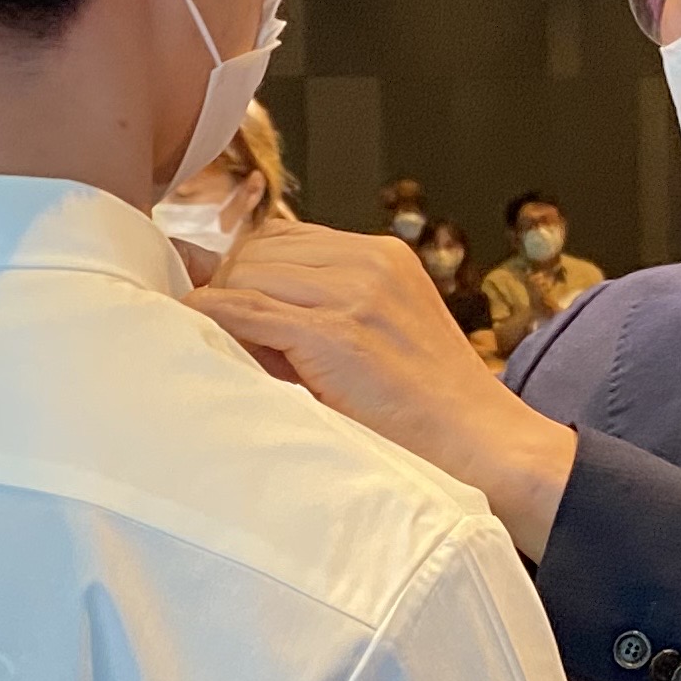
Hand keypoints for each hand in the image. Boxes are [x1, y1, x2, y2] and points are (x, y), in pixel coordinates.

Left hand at [200, 227, 581, 560]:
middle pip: (260, 250)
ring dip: (226, 307)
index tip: (233, 303)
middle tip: (229, 335)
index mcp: (383, 255)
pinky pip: (247, 311)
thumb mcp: (387, 331)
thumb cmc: (430, 405)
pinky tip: (198, 332)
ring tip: (233, 349)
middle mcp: (369, 262)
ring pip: (248, 275)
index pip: (286, 237)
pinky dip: (212, 318)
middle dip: (235, 287)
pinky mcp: (336, 335)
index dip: (250, 268)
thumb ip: (327, 308)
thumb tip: (239, 305)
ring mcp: (354, 296)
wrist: (482, 443)